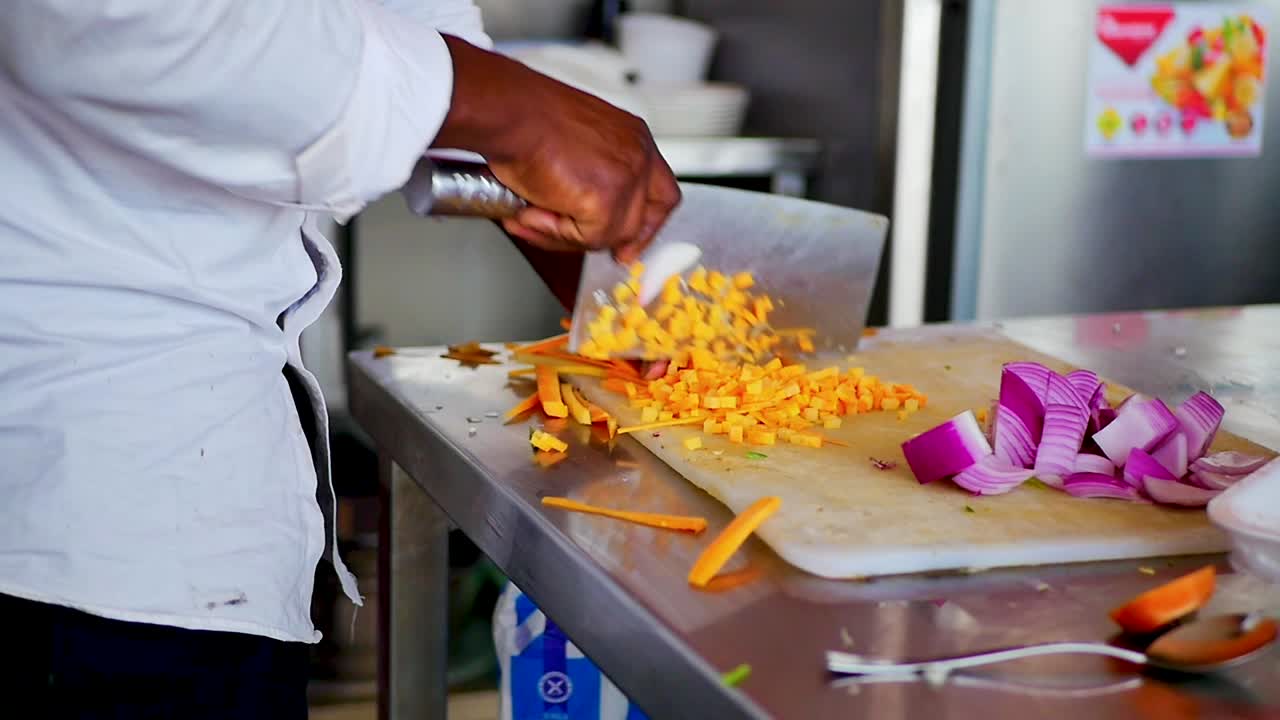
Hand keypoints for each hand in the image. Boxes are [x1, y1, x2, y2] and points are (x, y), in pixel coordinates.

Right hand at [433, 35, 679, 262]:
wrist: (509, 114)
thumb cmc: (525, 120)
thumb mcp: (575, 146)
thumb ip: (591, 178)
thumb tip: (583, 220)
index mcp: (632, 138)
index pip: (660, 190)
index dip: (647, 222)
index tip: (630, 243)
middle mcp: (637, 154)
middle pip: (645, 217)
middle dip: (616, 240)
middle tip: (591, 249)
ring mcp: (627, 178)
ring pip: (612, 234)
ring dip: (567, 233)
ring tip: (532, 214)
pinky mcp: (608, 200)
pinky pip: (587, 238)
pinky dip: (554, 233)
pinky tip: (532, 212)